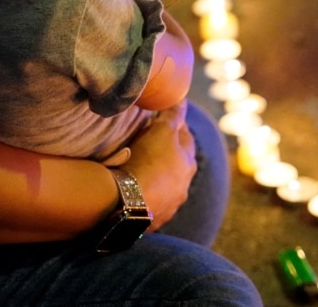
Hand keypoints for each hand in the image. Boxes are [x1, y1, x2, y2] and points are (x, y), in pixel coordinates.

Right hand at [125, 101, 195, 230]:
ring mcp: (169, 205)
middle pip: (178, 165)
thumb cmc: (149, 160)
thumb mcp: (161, 131)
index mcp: (188, 164)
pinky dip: (147, 195)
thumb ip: (172, 115)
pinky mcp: (153, 219)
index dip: (176, 127)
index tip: (166, 120)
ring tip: (143, 169)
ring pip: (167, 186)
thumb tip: (182, 99)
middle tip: (153, 143)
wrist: (129, 200)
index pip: (186, 139)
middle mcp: (183, 186)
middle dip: (169, 154)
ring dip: (159, 178)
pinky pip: (152, 203)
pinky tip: (136, 191)